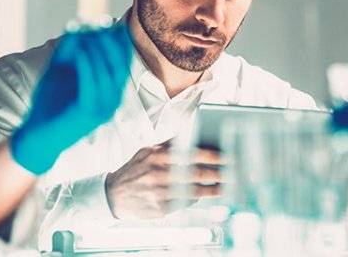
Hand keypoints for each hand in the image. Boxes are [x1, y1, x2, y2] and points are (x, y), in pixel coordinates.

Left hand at [10, 25, 132, 174]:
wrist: (37, 137)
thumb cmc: (49, 104)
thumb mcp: (60, 72)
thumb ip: (70, 50)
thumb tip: (78, 26)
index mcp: (110, 91)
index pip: (123, 61)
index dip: (117, 39)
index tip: (105, 21)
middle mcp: (112, 100)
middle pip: (120, 63)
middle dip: (109, 41)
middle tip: (97, 24)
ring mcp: (103, 108)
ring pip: (107, 71)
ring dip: (96, 49)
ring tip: (85, 34)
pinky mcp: (89, 112)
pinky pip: (92, 82)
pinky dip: (86, 63)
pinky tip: (78, 50)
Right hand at [104, 140, 221, 218]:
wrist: (115, 193)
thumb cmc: (137, 168)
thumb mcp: (149, 150)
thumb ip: (170, 145)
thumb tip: (196, 138)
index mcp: (159, 155)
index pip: (192, 153)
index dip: (213, 156)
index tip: (227, 157)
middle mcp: (160, 173)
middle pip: (197, 173)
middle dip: (219, 174)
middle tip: (233, 173)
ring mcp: (161, 192)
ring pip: (194, 190)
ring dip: (213, 189)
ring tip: (225, 187)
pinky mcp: (161, 208)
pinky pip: (185, 202)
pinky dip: (196, 198)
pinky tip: (204, 195)